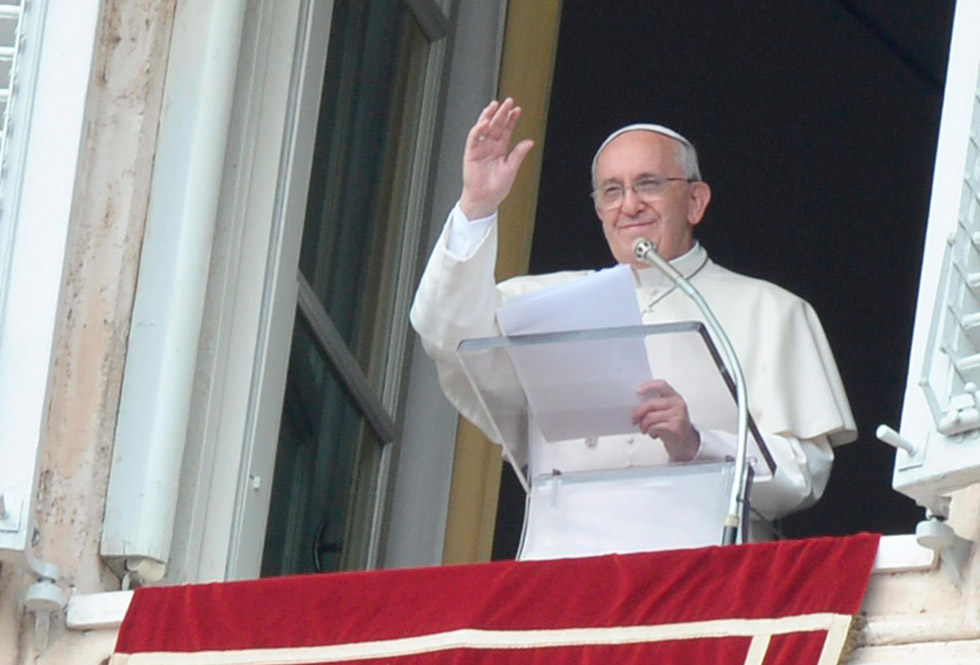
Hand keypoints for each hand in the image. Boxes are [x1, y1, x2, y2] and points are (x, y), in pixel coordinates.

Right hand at [459, 98, 534, 219]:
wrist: (484, 199)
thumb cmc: (496, 188)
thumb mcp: (511, 169)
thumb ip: (519, 154)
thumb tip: (529, 142)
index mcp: (500, 149)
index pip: (506, 130)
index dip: (512, 120)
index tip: (517, 110)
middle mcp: (490, 146)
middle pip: (496, 125)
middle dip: (502, 113)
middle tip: (508, 102)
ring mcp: (480, 148)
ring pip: (484, 128)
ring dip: (489, 116)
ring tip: (495, 105)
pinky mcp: (471, 152)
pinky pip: (474, 137)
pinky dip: (478, 129)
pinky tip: (485, 122)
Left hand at [632, 379, 699, 461]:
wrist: (686, 443)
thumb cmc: (673, 426)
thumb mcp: (667, 411)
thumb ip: (656, 404)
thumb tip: (636, 403)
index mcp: (675, 397)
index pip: (661, 385)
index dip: (648, 386)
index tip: (637, 391)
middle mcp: (677, 404)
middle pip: (651, 403)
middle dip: (638, 412)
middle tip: (634, 419)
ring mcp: (677, 415)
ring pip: (650, 417)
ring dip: (643, 425)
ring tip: (645, 429)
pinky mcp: (675, 427)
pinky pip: (654, 427)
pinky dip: (650, 432)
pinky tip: (654, 434)